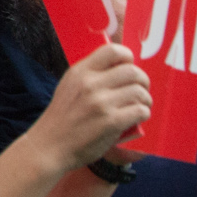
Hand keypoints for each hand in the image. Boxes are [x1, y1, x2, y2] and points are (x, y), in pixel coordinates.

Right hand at [25, 42, 152, 170]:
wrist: (50, 145)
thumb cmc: (62, 117)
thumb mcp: (69, 86)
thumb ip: (90, 75)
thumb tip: (119, 67)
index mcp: (80, 72)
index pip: (113, 50)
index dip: (128, 57)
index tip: (130, 67)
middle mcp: (91, 84)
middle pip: (133, 71)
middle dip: (143, 81)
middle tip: (141, 90)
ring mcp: (101, 103)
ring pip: (139, 92)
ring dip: (145, 99)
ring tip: (140, 105)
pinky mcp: (111, 122)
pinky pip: (140, 111)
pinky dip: (143, 114)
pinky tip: (137, 117)